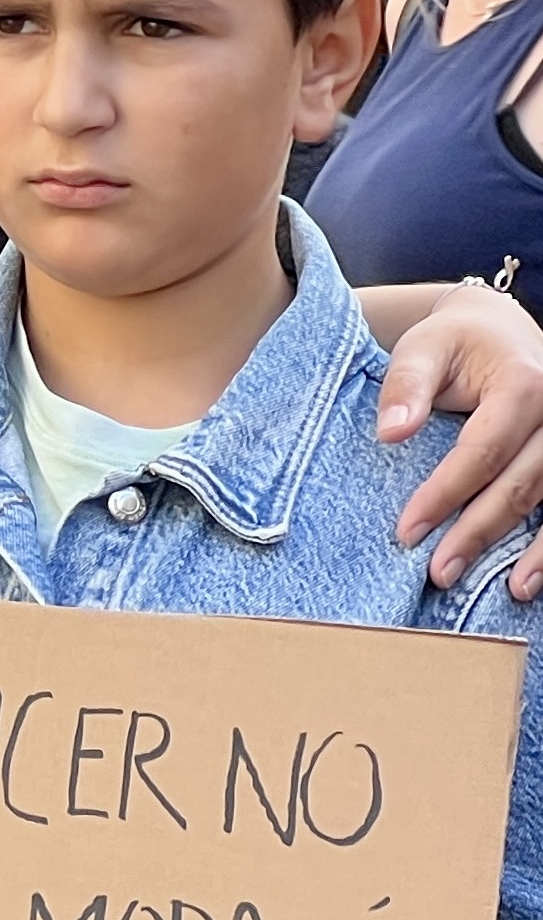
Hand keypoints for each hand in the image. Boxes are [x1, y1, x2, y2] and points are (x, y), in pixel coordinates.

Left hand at [372, 280, 542, 595]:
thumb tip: (391, 433)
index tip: (408, 530)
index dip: (445, 494)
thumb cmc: (457, 341)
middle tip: (440, 572)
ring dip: (531, 550)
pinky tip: (532, 577)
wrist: (502, 329)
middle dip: (479, 532)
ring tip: (508, 589)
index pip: (482, 451)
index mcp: (522, 386)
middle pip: (520, 484)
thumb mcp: (424, 346)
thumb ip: (405, 385)